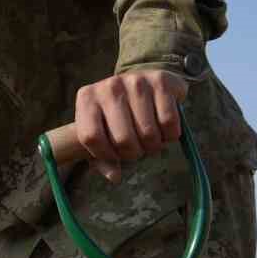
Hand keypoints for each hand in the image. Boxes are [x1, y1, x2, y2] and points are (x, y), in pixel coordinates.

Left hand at [73, 70, 188, 182]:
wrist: (144, 82)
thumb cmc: (117, 114)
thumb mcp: (102, 133)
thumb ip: (102, 158)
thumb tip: (114, 176)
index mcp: (87, 99)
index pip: (91, 138)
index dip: (106, 155)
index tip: (115, 156)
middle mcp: (109, 87)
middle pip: (123, 139)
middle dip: (134, 153)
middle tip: (138, 149)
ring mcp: (135, 81)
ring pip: (148, 132)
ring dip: (153, 145)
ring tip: (151, 140)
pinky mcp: (160, 81)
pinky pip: (168, 121)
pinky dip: (170, 134)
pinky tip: (165, 131)